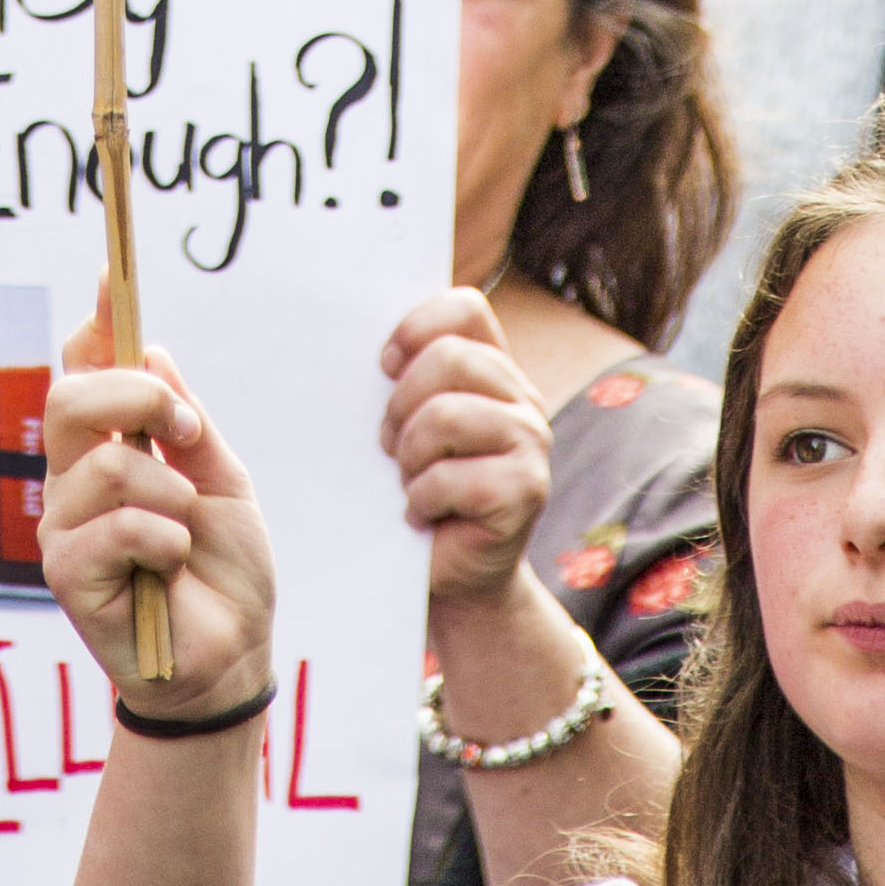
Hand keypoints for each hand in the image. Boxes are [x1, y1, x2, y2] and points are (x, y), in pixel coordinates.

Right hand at [40, 310, 274, 718]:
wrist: (232, 654)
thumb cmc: (225, 570)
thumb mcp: (222, 478)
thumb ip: (184, 419)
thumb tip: (149, 349)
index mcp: (108, 449)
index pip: (82, 371)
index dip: (95, 325)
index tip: (113, 280)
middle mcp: (73, 481)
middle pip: (70, 398)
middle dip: (138, 397)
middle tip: (188, 432)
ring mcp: (64, 527)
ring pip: (107, 463)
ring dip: (171, 493)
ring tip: (186, 531)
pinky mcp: (65, 575)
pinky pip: (116, 525)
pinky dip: (164, 539)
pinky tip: (171, 566)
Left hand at [379, 288, 551, 613]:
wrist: (451, 576)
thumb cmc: (421, 493)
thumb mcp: (410, 428)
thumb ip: (404, 382)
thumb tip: (353, 344)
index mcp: (493, 370)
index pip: (465, 309)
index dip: (417, 327)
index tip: (383, 365)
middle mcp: (521, 398)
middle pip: (449, 358)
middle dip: (401, 404)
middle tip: (389, 447)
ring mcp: (531, 442)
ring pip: (446, 415)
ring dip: (410, 456)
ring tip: (409, 481)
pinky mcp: (527, 489)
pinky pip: (451, 476)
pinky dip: (422, 499)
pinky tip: (424, 515)